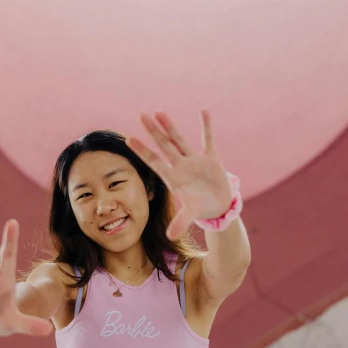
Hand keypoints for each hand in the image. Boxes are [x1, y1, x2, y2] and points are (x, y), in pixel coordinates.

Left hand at [125, 110, 232, 240]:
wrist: (219, 205)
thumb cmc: (200, 208)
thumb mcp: (190, 214)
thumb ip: (181, 222)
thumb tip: (171, 236)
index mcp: (173, 178)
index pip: (154, 162)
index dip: (142, 151)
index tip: (128, 139)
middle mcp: (181, 166)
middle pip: (164, 146)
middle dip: (153, 131)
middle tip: (140, 115)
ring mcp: (195, 161)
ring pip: (180, 140)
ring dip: (171, 127)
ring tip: (160, 112)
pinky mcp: (211, 159)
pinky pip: (208, 140)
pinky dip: (207, 126)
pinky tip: (204, 111)